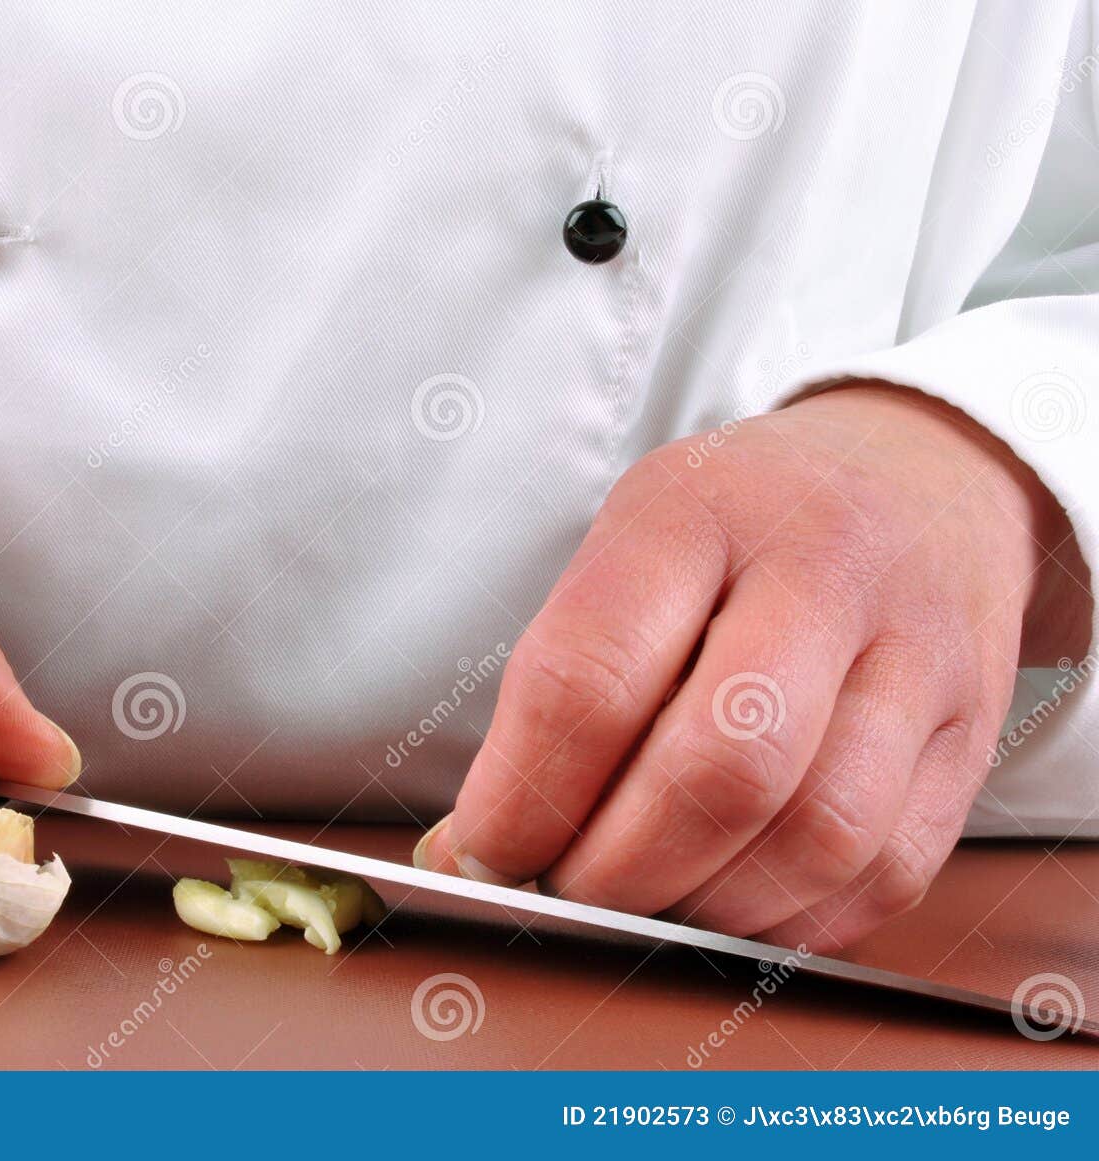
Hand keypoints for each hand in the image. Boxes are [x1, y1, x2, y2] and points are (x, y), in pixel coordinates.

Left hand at [416, 382, 1089, 949]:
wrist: (920, 469)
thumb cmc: (740, 524)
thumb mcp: (636, 539)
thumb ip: (564, 677)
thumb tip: (480, 845)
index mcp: (696, 511)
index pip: (589, 678)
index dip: (521, 795)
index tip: (481, 852)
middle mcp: (824, 570)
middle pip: (718, 770)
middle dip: (616, 871)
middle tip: (566, 890)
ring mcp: (919, 653)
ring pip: (818, 836)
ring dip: (707, 906)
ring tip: (647, 901)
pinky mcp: (975, 732)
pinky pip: (887, 870)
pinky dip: (792, 920)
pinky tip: (733, 901)